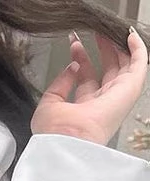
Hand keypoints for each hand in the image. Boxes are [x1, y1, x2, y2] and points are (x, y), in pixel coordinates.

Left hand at [31, 28, 148, 144]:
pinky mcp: (129, 90)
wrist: (67, 142)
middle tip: (94, 33)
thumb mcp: (49, 103)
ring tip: (108, 30)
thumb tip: (72, 66)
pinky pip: (139, 64)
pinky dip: (137, 48)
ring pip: (123, 66)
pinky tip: (129, 35)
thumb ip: (59, 84)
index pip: (86, 78)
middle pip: (107, 71)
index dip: (81, 59)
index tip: (73, 44)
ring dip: (117, 46)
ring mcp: (117, 97)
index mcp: (84, 109)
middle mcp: (102, 104)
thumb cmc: (56, 132)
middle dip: (100, 49)